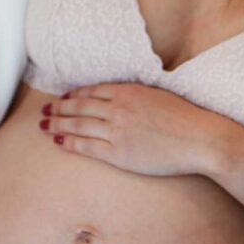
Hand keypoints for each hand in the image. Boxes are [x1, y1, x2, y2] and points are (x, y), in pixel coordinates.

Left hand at [40, 82, 208, 176]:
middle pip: (80, 107)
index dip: (74, 96)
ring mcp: (117, 130)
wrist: (199, 140)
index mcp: (128, 91)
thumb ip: (138, 96)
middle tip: (45, 111)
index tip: (63, 98)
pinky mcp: (118, 153)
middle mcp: (118, 108)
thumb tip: (125, 97)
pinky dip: (70, 143)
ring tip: (45, 126)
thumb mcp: (159, 96)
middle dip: (59, 109)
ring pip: (78, 125)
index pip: (92, 91)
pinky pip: (87, 146)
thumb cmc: (186, 119)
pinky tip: (59, 142)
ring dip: (58, 125)